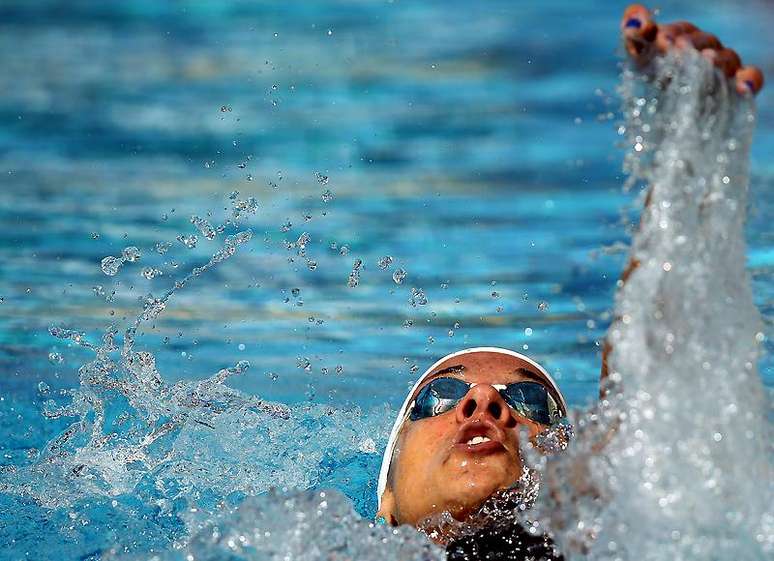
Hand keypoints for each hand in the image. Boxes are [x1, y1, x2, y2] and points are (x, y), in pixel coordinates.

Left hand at [621, 4, 763, 95]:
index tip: (660, 40)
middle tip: (678, 49)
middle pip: (706, 42)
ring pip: (728, 58)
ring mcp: (723, 67)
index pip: (682, 30)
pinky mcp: (734, 88)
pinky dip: (749, 80)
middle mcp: (707, 48)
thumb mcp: (637, 53)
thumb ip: (634, 31)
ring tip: (706, 61)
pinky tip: (742, 88)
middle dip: (692, 45)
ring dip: (717, 60)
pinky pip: (750, 78)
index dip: (672, 33)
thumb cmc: (649, 72)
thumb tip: (637, 25)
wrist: (657, 110)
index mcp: (684, 37)